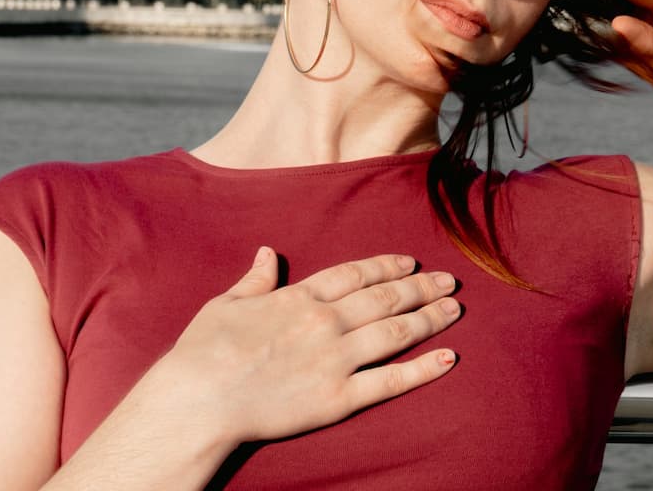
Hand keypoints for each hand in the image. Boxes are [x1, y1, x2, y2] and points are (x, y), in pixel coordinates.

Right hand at [162, 248, 459, 445]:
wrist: (197, 401)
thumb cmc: (202, 353)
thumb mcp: (225, 304)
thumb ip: (255, 279)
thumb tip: (268, 252)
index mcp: (299, 296)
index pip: (356, 274)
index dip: (387, 266)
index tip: (410, 262)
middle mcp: (325, 322)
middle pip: (385, 298)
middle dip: (421, 288)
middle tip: (449, 282)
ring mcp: (335, 360)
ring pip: (396, 333)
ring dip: (429, 318)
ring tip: (454, 309)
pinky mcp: (338, 399)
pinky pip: (390, 382)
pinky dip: (423, 369)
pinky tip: (448, 358)